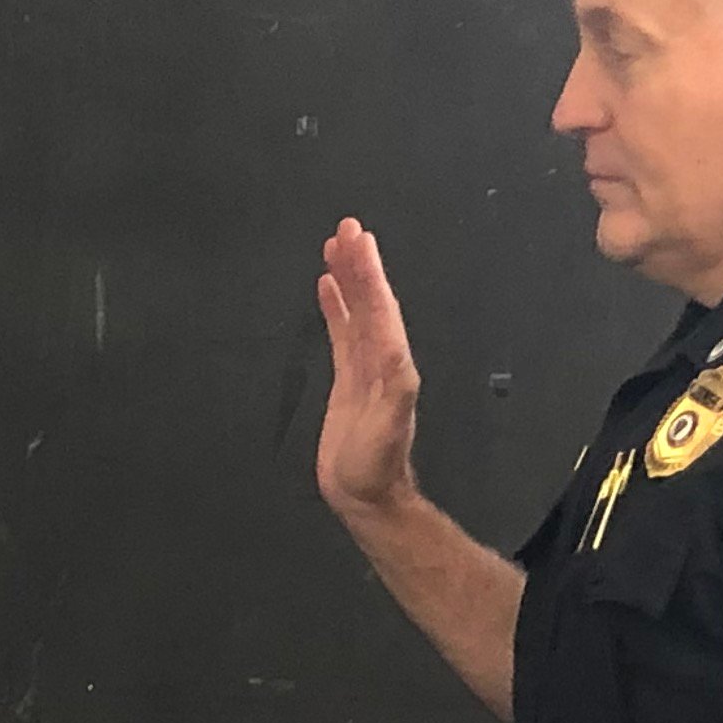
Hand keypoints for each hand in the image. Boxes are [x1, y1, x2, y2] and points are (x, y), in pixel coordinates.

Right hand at [314, 218, 424, 519]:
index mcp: (393, 363)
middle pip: (371, 300)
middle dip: (360, 264)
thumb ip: (395, 389)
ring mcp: (364, 367)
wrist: (365, 496)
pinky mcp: (347, 379)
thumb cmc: (375, 465)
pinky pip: (342, 332)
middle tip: (347, 227)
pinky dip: (336, 307)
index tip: (357, 239)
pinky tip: (328, 287)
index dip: (369, 274)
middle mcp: (382, 358)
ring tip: (337, 245)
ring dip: (349, 278)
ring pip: (357, 310)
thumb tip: (392, 350)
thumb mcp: (389, 428)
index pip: (380, 308)